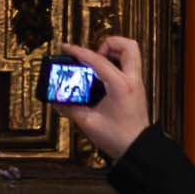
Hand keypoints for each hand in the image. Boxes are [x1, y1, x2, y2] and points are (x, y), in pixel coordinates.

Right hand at [60, 33, 151, 161]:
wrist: (137, 150)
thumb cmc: (118, 138)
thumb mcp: (88, 122)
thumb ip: (70, 108)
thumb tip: (57, 100)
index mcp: (120, 86)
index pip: (98, 60)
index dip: (79, 51)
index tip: (67, 48)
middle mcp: (132, 81)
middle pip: (128, 46)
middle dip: (108, 43)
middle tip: (93, 53)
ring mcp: (136, 84)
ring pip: (131, 53)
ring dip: (114, 52)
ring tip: (97, 63)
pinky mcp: (136, 89)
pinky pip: (128, 66)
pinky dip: (115, 63)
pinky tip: (101, 76)